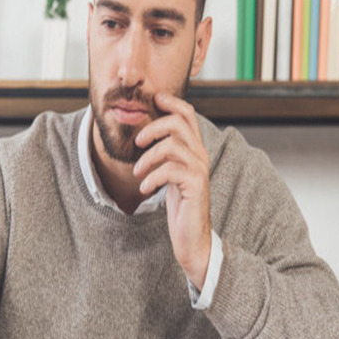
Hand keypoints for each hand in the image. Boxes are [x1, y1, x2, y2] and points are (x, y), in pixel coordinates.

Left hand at [133, 91, 211, 290]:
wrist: (192, 238)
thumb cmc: (180, 207)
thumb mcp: (170, 175)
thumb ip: (164, 155)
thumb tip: (145, 135)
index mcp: (194, 149)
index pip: (188, 114)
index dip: (170, 102)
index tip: (153, 101)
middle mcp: (200, 155)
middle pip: (179, 122)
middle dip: (153, 127)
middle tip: (138, 142)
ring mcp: (199, 170)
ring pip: (173, 144)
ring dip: (148, 156)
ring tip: (138, 172)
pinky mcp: (196, 185)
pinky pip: (171, 169)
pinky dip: (152, 177)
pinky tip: (144, 188)